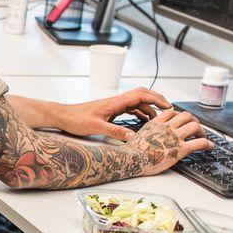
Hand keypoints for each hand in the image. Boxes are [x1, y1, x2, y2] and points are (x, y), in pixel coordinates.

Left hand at [55, 88, 170, 140]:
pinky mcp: (111, 111)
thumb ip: (114, 131)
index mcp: (115, 102)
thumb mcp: (95, 127)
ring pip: (137, 103)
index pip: (141, 95)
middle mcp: (116, 101)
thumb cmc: (75, 119)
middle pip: (142, 95)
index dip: (156, 99)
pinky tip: (144, 122)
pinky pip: (130, 109)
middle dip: (157, 100)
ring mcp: (114, 105)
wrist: (63, 116)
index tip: (168, 106)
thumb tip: (131, 136)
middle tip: (169, 110)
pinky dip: (140, 113)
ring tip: (159, 120)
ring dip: (149, 109)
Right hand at [133, 108, 211, 175]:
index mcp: (155, 124)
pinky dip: (208, 144)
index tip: (182, 120)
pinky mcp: (181, 149)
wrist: (131, 160)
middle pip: (186, 116)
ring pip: (195, 126)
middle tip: (195, 128)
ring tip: (202, 137)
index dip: (179, 115)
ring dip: (202, 131)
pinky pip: (200, 143)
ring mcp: (174, 137)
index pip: (171, 112)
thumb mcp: (137, 136)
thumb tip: (144, 137)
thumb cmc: (132, 152)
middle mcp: (166, 128)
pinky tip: (209, 147)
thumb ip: (146, 134)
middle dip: (193, 120)